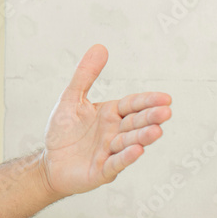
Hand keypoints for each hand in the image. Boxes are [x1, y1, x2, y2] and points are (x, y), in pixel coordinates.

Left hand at [40, 44, 171, 197]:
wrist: (49, 162)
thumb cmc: (63, 131)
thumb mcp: (71, 99)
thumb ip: (85, 75)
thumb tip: (100, 47)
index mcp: (111, 114)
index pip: (133, 105)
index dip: (148, 101)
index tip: (165, 98)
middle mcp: (115, 132)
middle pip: (135, 123)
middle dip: (150, 118)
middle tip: (166, 112)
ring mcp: (111, 152)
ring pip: (129, 142)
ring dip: (142, 137)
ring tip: (156, 131)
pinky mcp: (102, 170)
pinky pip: (116, 163)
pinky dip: (126, 157)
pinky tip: (136, 150)